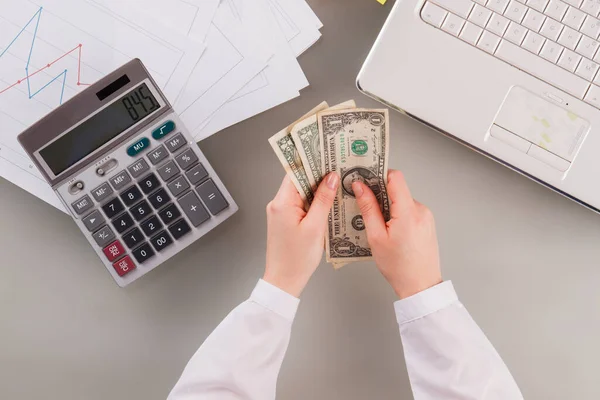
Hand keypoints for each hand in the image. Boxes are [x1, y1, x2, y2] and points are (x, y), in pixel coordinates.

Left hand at [264, 173, 339, 296]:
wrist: (284, 280)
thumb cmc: (297, 259)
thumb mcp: (315, 227)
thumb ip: (324, 200)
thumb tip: (331, 178)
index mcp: (281, 203)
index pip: (296, 173)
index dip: (312, 163)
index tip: (328, 156)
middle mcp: (277, 204)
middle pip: (299, 181)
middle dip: (319, 175)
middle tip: (339, 169)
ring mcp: (281, 212)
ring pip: (302, 193)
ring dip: (318, 190)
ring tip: (337, 185)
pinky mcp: (286, 220)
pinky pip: (301, 204)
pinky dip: (314, 202)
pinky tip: (328, 204)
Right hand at [352, 170, 441, 298]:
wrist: (421, 285)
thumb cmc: (399, 266)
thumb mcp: (376, 237)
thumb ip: (368, 208)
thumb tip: (360, 187)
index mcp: (408, 212)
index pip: (395, 177)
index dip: (378, 175)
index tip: (364, 178)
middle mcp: (421, 210)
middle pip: (397, 189)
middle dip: (379, 194)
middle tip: (363, 205)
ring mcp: (426, 216)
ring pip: (402, 200)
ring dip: (388, 206)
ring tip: (377, 225)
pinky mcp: (427, 222)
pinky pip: (408, 210)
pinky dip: (396, 214)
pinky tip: (389, 230)